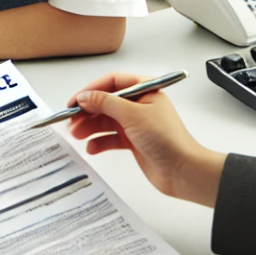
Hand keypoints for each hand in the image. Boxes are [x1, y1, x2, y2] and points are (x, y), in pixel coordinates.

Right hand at [67, 73, 224, 205]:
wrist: (184, 171)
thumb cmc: (167, 139)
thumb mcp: (132, 115)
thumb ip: (105, 103)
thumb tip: (84, 96)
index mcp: (144, 89)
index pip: (111, 82)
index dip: (91, 90)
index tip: (74, 101)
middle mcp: (139, 104)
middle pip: (106, 102)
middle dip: (87, 111)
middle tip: (71, 121)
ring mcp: (136, 123)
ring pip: (106, 120)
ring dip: (90, 127)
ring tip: (76, 135)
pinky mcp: (134, 141)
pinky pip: (111, 138)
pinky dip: (100, 142)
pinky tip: (92, 148)